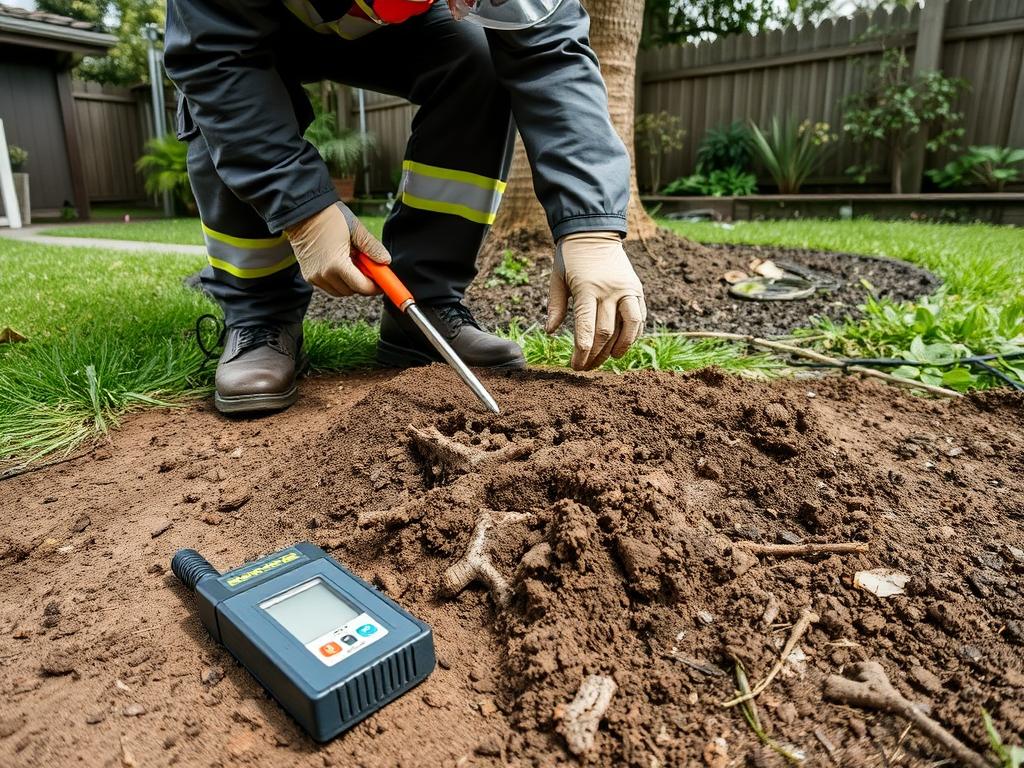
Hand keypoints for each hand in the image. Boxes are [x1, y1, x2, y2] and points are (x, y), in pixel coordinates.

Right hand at [285, 202, 390, 296]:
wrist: (303, 213)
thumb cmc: (329, 217)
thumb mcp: (356, 230)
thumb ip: (372, 247)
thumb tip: (386, 261)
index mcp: (336, 265)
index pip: (362, 287)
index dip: (375, 287)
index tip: (382, 283)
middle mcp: (323, 275)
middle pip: (351, 291)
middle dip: (363, 284)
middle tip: (369, 269)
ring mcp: (314, 277)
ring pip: (340, 292)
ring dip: (350, 283)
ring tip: (353, 264)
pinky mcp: (308, 276)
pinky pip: (329, 286)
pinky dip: (338, 281)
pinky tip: (341, 265)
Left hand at [546, 231, 646, 370]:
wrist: (595, 231)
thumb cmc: (571, 257)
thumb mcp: (557, 278)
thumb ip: (555, 306)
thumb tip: (549, 332)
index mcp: (586, 289)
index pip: (587, 329)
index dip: (582, 352)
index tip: (575, 365)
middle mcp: (609, 290)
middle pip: (606, 333)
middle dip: (596, 355)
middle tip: (586, 368)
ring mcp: (626, 290)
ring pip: (628, 328)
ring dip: (619, 349)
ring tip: (607, 360)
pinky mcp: (636, 289)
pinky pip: (639, 317)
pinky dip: (633, 335)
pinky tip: (622, 346)